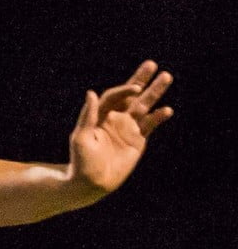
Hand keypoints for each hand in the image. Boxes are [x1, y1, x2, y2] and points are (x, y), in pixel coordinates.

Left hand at [68, 61, 172, 199]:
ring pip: (144, 106)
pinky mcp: (138, 140)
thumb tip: (92, 92)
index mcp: (100, 116)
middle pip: (131, 95)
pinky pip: (150, 125)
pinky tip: (167, 110)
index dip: (124, 90)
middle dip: (141, 80)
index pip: (114, 96)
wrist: (91, 183)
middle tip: (152, 65)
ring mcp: (128, 128)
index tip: (135, 87)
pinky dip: (158, 117)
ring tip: (166, 76)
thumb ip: (88, 115)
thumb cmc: (81, 161)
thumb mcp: (81, 137)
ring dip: (155, 92)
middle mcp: (116, 118)